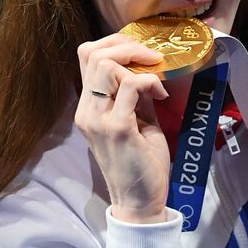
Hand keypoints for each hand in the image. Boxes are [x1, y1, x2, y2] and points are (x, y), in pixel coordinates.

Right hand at [74, 34, 171, 223]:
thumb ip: (136, 96)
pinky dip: (150, 81)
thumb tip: (148, 70)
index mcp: (87, 108)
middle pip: (91, 52)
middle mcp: (86, 111)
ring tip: (156, 76)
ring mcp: (98, 119)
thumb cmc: (140, 165)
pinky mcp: (117, 128)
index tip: (143, 57)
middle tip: (151, 58)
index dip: (116, 46)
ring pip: (106, 64)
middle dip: (126, 45)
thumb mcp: (137, 122)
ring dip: (136, 61)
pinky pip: (132, 86)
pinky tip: (161, 95)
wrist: (139, 202)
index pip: (87, 57)